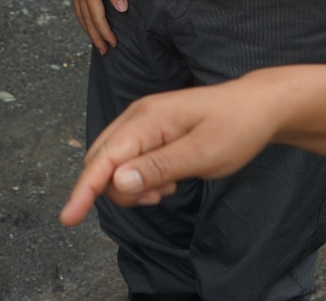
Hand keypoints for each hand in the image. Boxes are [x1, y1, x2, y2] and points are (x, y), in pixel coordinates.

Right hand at [60, 78, 280, 225]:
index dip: (84, 190)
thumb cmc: (236, 127)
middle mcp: (137, 117)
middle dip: (116, 191)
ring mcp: (142, 120)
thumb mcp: (203, 154)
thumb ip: (159, 168)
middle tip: (157, 199)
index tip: (68, 218)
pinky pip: (129, 158)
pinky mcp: (150, 128)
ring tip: (168, 189)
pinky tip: (167, 181)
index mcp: (146, 120)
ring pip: (114, 162)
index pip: (103, 160)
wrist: (257, 107)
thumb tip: (118, 182)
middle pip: (101, 162)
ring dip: (131, 185)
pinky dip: (140, 178)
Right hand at [65, 0, 128, 53]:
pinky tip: (85, 14)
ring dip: (87, 28)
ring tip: (94, 38)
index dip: (106, 33)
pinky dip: (82, 15)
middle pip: (87, 20)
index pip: (98, 18)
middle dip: (95, 36)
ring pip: (80, 13)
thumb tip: (121, 10)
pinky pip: (77, 4)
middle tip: (103, 51)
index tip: (113, 45)